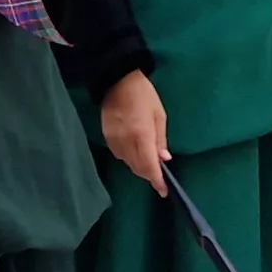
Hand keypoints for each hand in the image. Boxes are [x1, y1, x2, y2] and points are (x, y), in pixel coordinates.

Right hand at [101, 71, 170, 191]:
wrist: (117, 80)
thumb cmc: (143, 94)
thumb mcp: (159, 114)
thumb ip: (160, 139)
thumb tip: (164, 159)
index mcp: (141, 134)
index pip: (149, 165)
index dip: (156, 180)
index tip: (163, 190)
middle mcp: (126, 141)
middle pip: (138, 167)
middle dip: (149, 174)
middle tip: (160, 176)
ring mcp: (114, 140)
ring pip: (128, 163)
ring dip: (139, 167)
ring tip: (149, 164)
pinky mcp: (106, 137)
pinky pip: (120, 155)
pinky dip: (129, 158)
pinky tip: (136, 153)